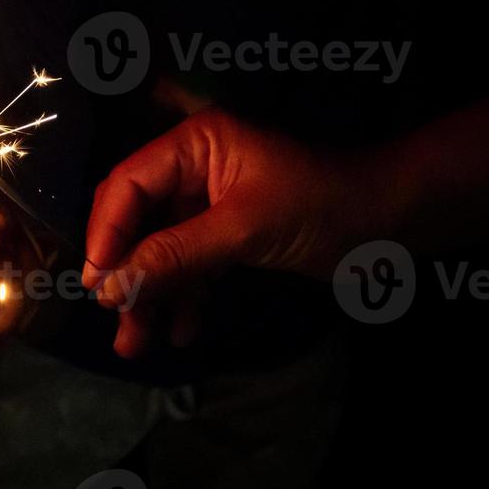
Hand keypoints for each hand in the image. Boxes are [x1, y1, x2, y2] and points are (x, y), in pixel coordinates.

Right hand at [84, 107, 389, 357]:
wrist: (392, 225)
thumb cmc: (321, 208)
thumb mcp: (243, 231)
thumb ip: (174, 256)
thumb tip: (110, 285)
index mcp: (194, 144)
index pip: (129, 184)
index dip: (107, 232)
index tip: (97, 282)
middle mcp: (194, 166)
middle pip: (137, 219)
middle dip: (125, 270)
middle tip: (114, 316)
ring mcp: (209, 202)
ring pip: (160, 249)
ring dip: (150, 294)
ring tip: (136, 344)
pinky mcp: (228, 234)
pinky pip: (190, 265)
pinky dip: (184, 297)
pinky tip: (182, 332)